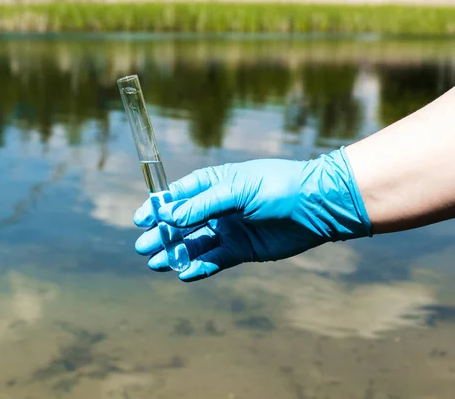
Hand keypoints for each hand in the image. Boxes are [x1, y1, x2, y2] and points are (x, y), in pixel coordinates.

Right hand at [133, 147, 372, 281]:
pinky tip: (184, 273)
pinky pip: (214, 260)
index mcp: (214, 183)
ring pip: (195, 244)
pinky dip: (199, 267)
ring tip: (155, 263)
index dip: (159, 206)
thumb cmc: (276, 186)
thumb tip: (169, 216)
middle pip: (182, 223)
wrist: (316, 206)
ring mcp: (229, 229)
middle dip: (162, 234)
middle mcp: (218, 207)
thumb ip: (203, 205)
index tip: (141, 218)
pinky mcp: (241, 250)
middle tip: (143, 247)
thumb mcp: (236, 190)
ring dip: (175, 253)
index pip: (178, 195)